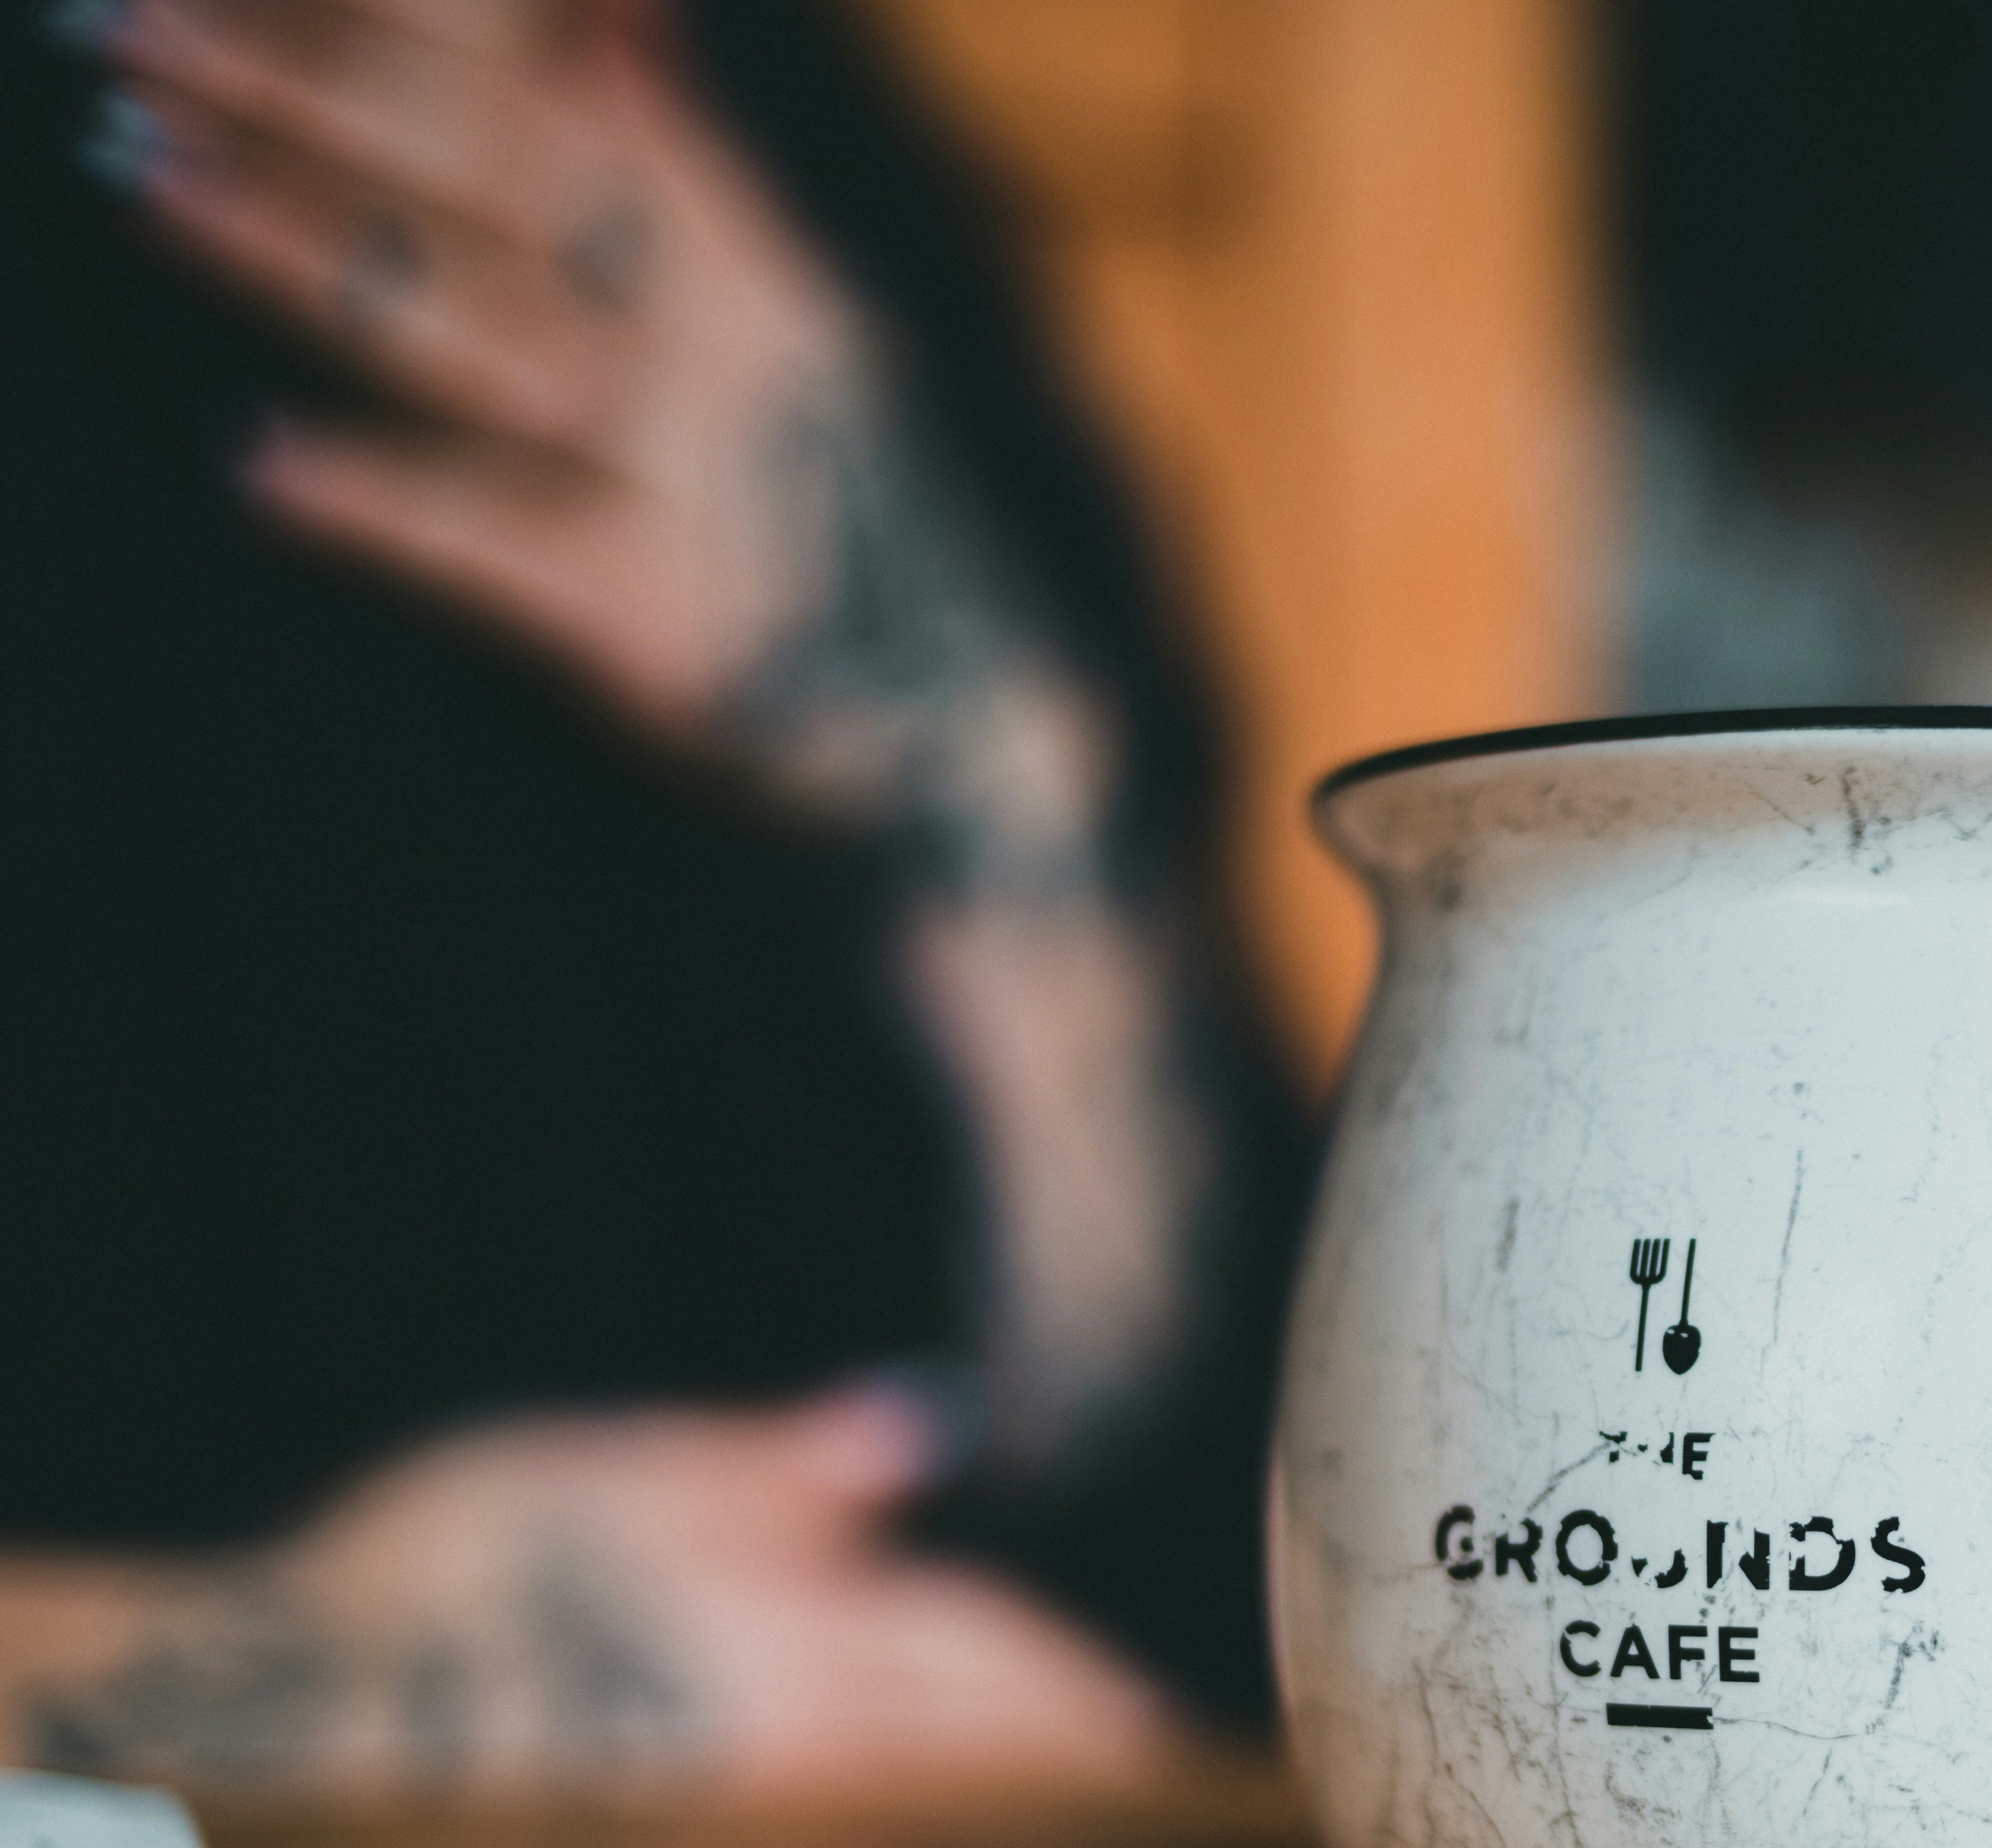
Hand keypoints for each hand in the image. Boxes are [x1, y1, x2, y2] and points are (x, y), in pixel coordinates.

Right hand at [21, 1387, 1180, 1797]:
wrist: (273, 1735)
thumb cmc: (428, 1583)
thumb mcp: (599, 1474)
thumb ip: (777, 1470)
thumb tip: (930, 1422)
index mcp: (797, 1632)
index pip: (990, 1650)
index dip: (1073, 1677)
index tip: (1144, 1715)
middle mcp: (801, 1751)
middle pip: (993, 1757)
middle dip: (1087, 1772)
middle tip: (1166, 1798)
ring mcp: (753, 1845)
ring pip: (942, 1836)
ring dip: (1029, 1840)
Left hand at [81, 0, 991, 808]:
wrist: (952, 721)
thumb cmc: (807, 500)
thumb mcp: (770, 313)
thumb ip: (676, 163)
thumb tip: (620, 13)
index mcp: (742, 252)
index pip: (547, 91)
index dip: (395, 18)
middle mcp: (726, 340)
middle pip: (504, 173)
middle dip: (310, 88)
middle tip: (127, 30)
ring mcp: (697, 471)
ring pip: (487, 335)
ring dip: (314, 249)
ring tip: (151, 175)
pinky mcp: (664, 609)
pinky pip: (507, 542)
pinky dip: (390, 502)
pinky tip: (265, 463)